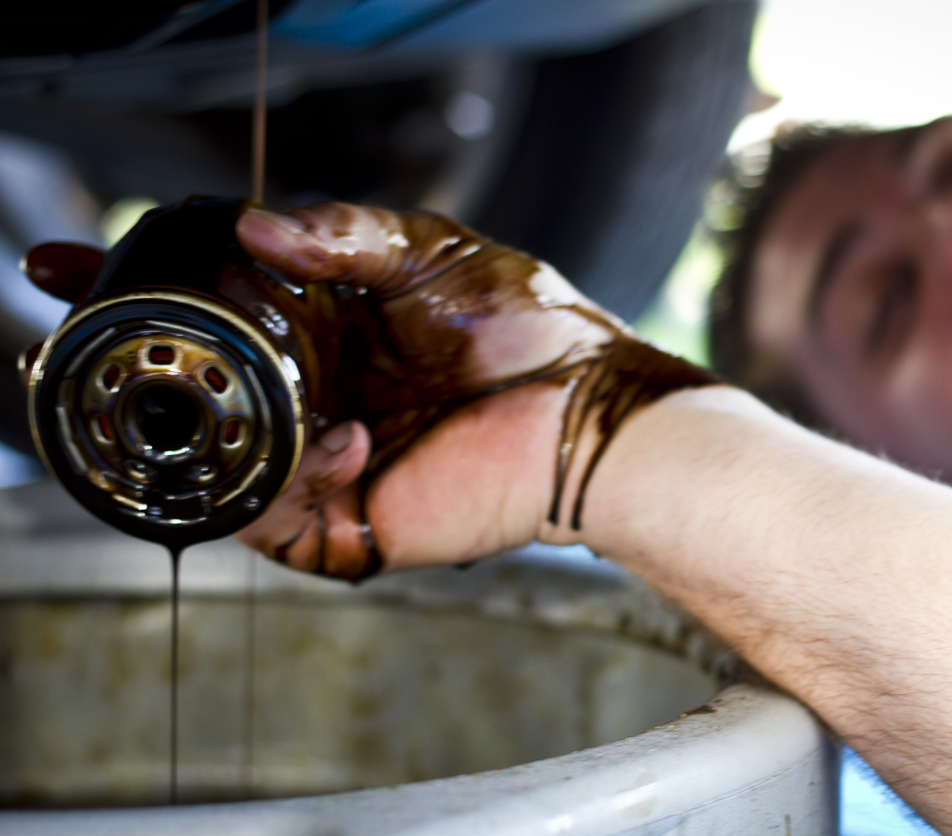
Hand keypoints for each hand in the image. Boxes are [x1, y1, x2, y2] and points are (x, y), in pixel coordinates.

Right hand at [232, 203, 715, 577]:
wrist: (585, 405)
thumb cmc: (529, 327)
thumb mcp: (430, 253)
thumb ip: (342, 232)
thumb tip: (254, 225)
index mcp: (332, 347)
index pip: (238, 348)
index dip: (210, 333)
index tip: (200, 305)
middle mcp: (326, 409)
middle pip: (226, 414)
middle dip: (214, 393)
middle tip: (225, 363)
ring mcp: (336, 471)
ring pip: (237, 476)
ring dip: (247, 442)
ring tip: (298, 405)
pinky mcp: (357, 524)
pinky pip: (280, 528)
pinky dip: (289, 491)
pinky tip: (346, 442)